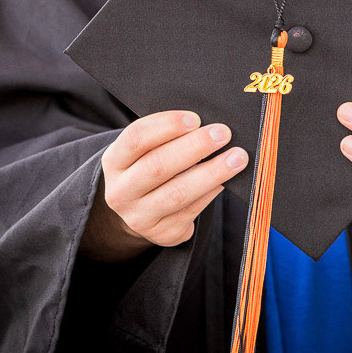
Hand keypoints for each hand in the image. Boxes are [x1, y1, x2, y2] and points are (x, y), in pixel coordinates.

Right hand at [80, 110, 247, 260]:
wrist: (140, 208)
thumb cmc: (150, 164)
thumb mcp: (146, 149)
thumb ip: (168, 136)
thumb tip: (207, 124)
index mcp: (114, 162)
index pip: (136, 139)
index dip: (166, 126)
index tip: (195, 118)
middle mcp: (121, 192)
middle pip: (157, 167)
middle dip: (194, 147)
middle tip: (223, 133)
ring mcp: (140, 217)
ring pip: (178, 193)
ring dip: (212, 173)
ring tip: (237, 157)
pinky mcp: (163, 234)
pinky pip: (192, 211)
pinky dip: (212, 192)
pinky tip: (227, 179)